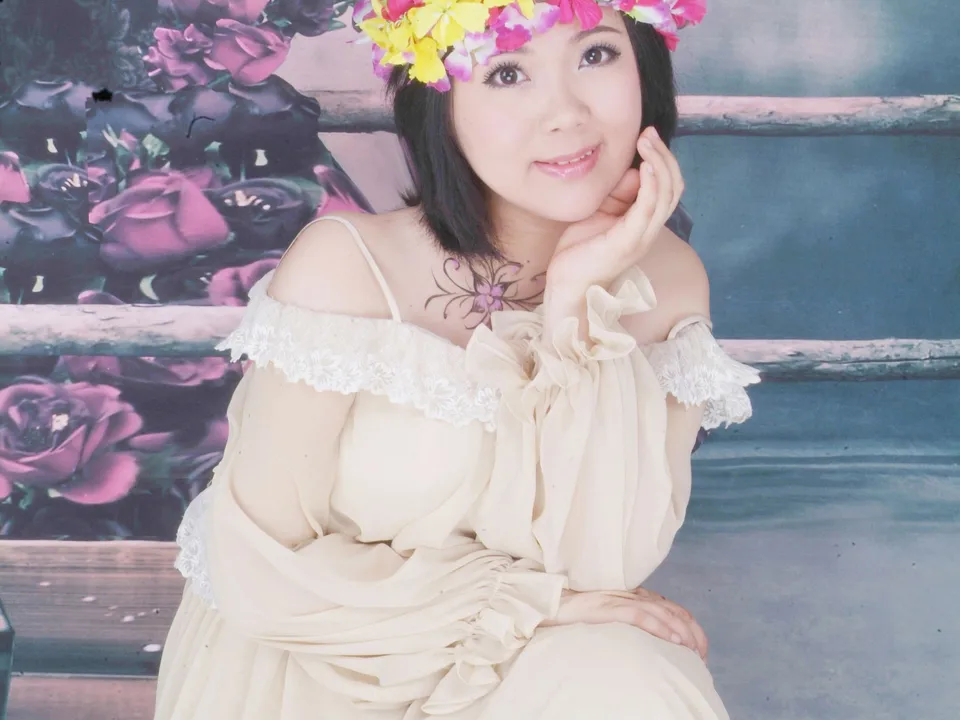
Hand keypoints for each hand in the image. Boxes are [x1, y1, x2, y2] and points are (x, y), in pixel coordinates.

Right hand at [542, 587, 708, 660]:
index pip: (672, 608)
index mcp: (634, 596)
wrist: (549, 605)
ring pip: (660, 612)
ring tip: (693, 650)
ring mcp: (619, 599)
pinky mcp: (607, 607)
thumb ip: (630, 621)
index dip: (691, 626)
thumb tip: (651, 641)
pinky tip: (672, 639)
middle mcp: (630, 594)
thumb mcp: (611, 617)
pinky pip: (640, 615)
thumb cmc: (578, 615)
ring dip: (680, 631)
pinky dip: (659, 627)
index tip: (701, 648)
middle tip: (702, 654)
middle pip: (672, 610)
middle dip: (692, 632)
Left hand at [545, 126, 684, 294]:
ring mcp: (642, 237)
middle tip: (648, 133)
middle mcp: (649, 230)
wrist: (568, 287)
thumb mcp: (599, 212)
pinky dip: (650, 185)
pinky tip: (644, 167)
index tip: (647, 136)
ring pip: (666, 195)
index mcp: (644, 223)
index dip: (662, 160)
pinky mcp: (628, 242)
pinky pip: (648, 209)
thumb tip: (632, 170)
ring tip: (647, 142)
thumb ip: (616, 194)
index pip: (667, 187)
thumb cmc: (579, 252)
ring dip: (659, 163)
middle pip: (673, 187)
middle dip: (664, 156)